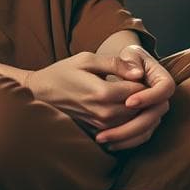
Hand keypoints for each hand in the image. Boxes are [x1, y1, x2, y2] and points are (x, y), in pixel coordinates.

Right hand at [23, 52, 145, 130]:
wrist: (42, 93)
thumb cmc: (64, 72)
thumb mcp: (87, 59)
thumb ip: (115, 64)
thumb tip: (139, 72)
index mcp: (102, 92)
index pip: (138, 90)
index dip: (145, 81)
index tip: (142, 72)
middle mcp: (103, 113)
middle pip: (140, 109)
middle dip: (146, 97)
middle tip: (144, 84)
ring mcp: (101, 125)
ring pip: (134, 121)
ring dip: (140, 109)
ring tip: (134, 93)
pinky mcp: (98, 131)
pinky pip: (124, 129)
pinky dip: (131, 119)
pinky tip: (126, 106)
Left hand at [94, 45, 174, 151]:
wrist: (128, 69)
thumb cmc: (129, 59)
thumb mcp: (129, 53)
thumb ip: (129, 61)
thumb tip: (137, 74)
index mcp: (162, 79)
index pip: (164, 90)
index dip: (149, 97)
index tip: (128, 102)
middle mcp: (162, 99)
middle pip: (155, 116)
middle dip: (132, 125)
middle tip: (108, 128)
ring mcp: (156, 113)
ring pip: (146, 130)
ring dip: (125, 137)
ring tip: (102, 138)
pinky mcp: (147, 124)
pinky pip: (140, 137)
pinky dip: (125, 142)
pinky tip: (108, 143)